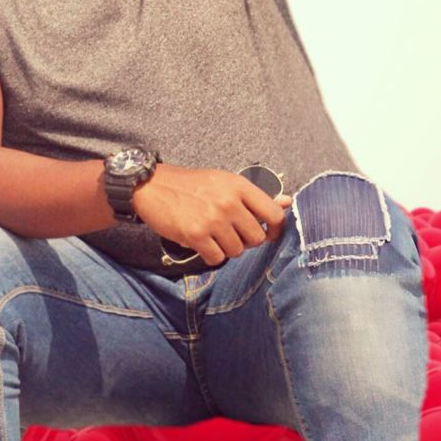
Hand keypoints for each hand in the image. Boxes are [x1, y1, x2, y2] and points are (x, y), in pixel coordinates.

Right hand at [132, 164, 292, 266]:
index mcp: (238, 185)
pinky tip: (200, 241)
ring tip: (211, 234)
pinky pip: (217, 258)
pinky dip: (209, 254)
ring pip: (237, 251)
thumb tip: (287, 202)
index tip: (268, 234)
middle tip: (229, 232)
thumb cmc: (191, 184)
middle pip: (256, 238)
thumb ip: (254, 196)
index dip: (275, 230)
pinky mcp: (196, 234)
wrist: (152, 185)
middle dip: (245, 240)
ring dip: (225, 248)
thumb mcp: (224, 182)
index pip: (274, 214)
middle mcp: (229, 201)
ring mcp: (213, 219)